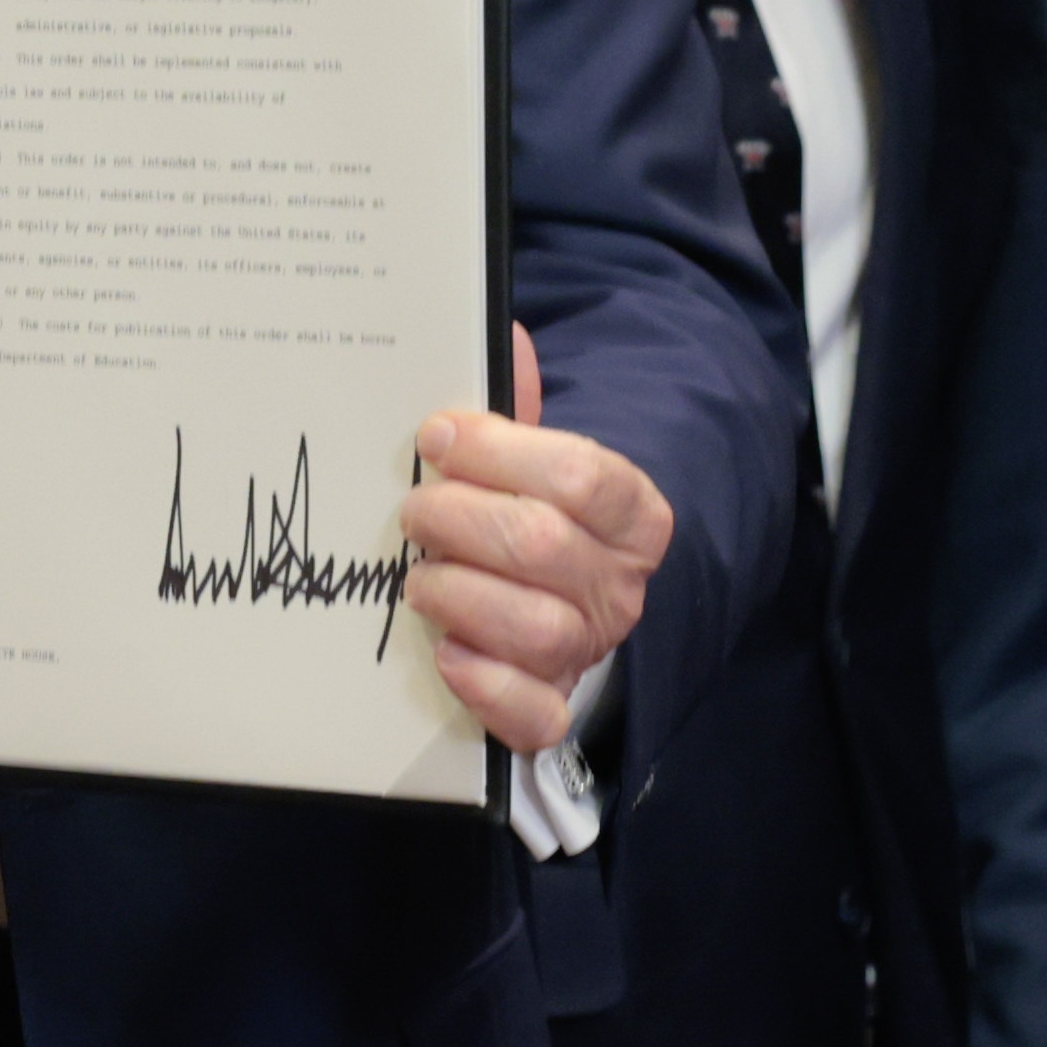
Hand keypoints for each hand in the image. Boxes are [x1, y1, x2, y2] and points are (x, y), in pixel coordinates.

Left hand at [401, 326, 669, 754]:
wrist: (551, 612)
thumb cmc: (528, 520)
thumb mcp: (531, 461)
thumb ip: (517, 409)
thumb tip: (501, 333)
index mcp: (632, 514)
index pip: (581, 475)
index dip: (499, 452)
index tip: (437, 437)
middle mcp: (621, 585)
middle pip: (543, 545)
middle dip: (460, 518)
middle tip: (415, 509)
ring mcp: (589, 650)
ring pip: (535, 628)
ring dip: (459, 594)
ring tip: (419, 577)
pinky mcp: (553, 707)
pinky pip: (534, 713)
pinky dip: (486, 686)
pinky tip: (447, 653)